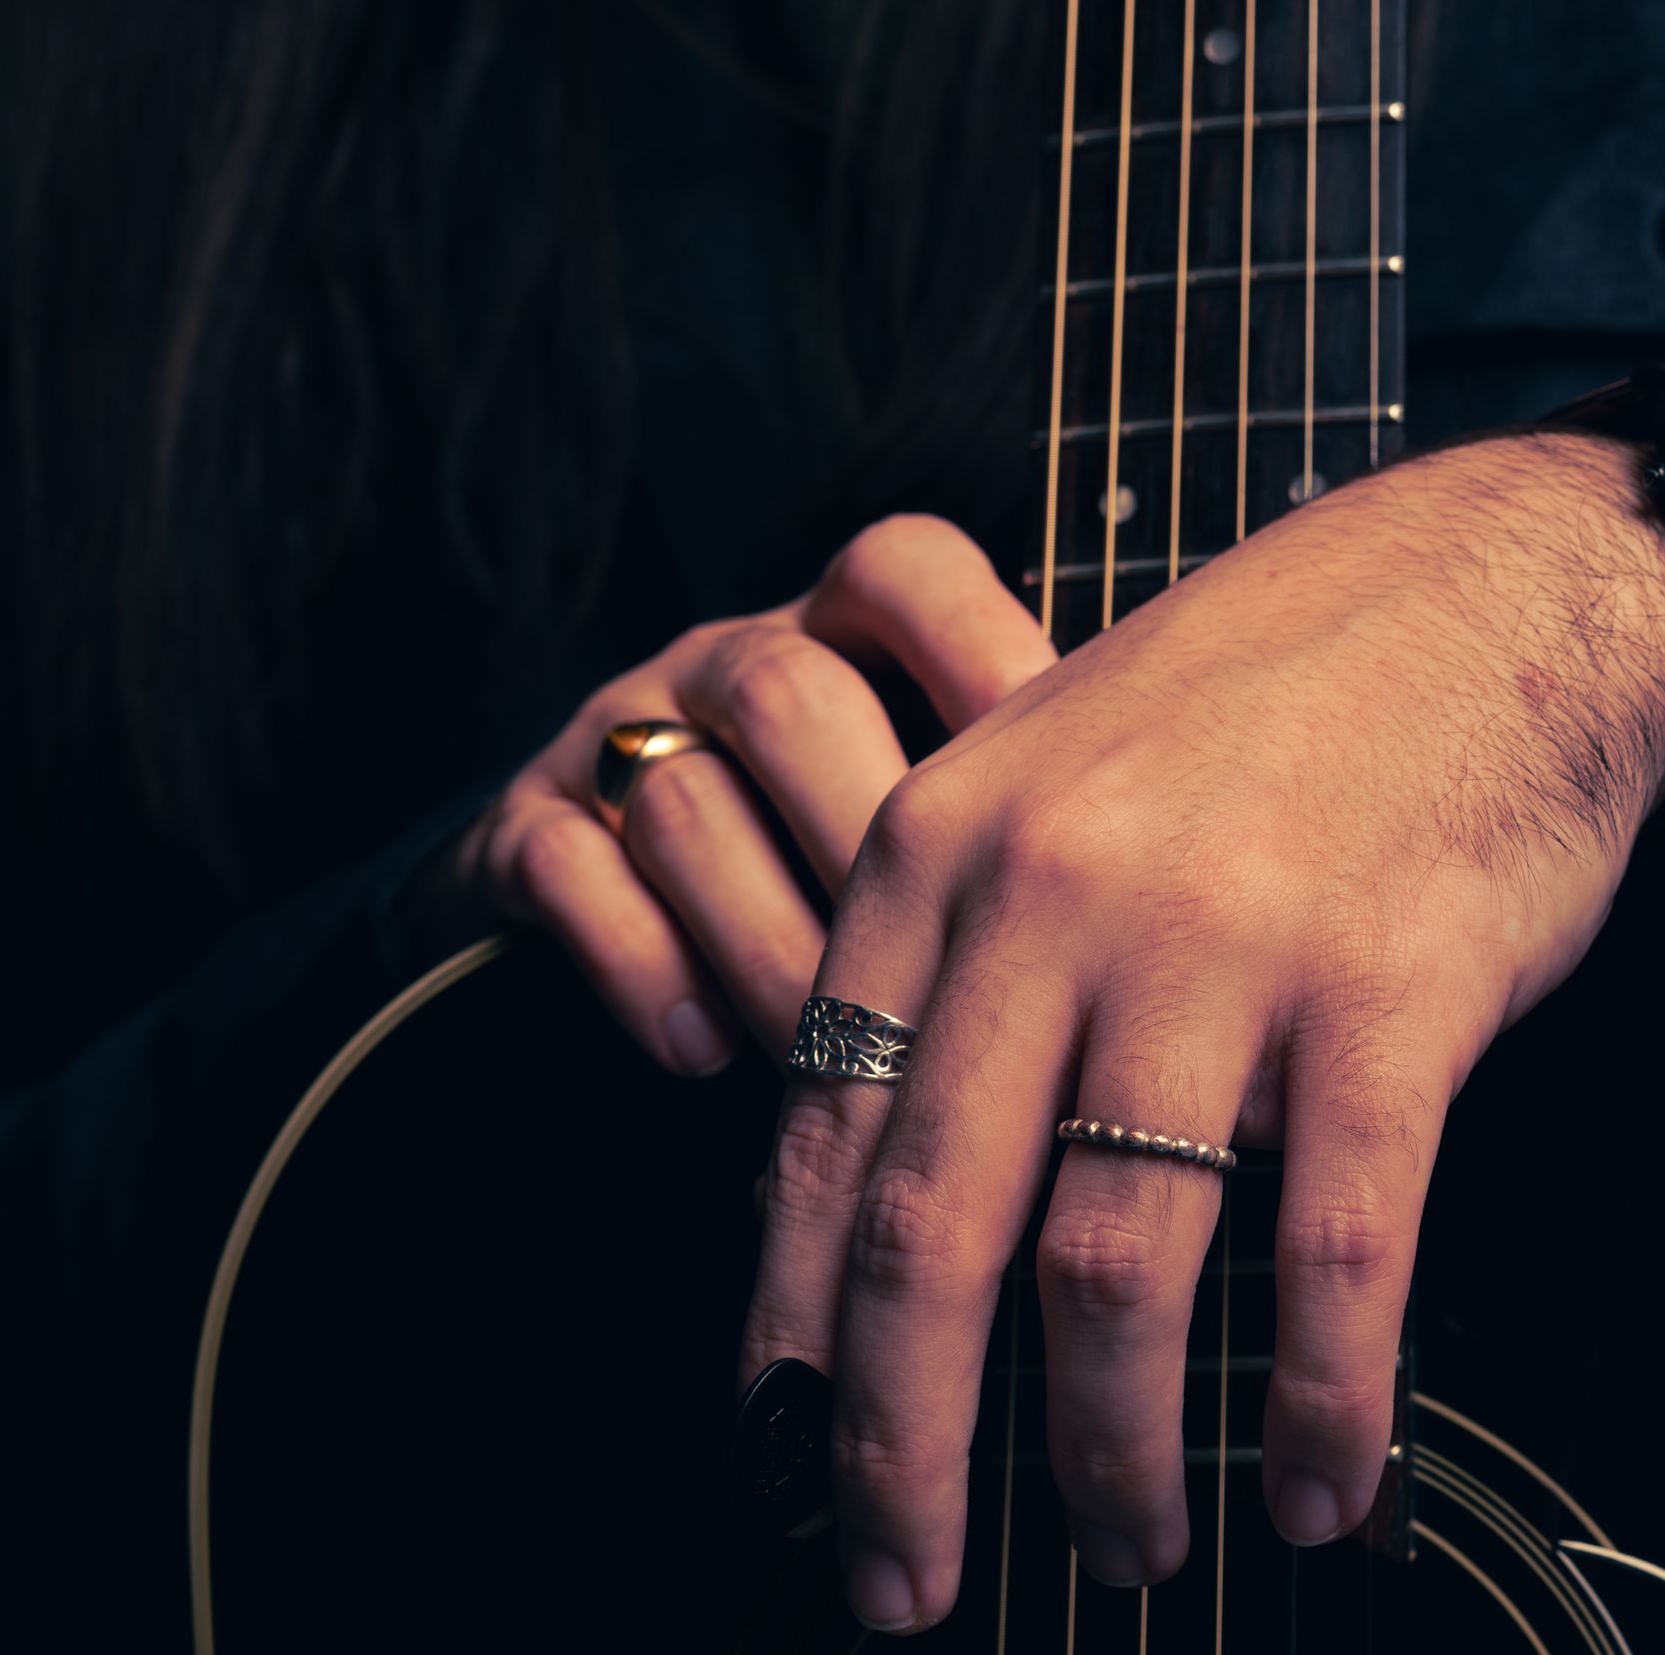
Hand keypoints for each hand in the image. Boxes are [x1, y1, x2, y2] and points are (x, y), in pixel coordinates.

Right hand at [424, 518, 1056, 1074]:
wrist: (603, 930)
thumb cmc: (833, 900)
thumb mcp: (933, 843)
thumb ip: (1013, 848)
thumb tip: (1145, 953)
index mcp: (836, 634)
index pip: (900, 572)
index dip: (978, 656)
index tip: (1061, 778)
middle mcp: (723, 665)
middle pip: (791, 700)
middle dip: (868, 858)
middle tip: (954, 999)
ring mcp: (614, 740)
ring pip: (684, 797)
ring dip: (768, 944)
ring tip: (840, 1072)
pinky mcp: (519, 832)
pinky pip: (567, 871)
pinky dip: (642, 966)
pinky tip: (704, 1052)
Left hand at [739, 434, 1664, 1630]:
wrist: (1495, 587)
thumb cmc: (1261, 719)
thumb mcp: (1042, 794)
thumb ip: (947, 982)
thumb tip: (871, 1222)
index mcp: (936, 862)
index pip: (818, 1148)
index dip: (792, 1346)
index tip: (783, 1481)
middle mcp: (1050, 904)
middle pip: (933, 1237)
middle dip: (905, 1454)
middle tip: (900, 1594)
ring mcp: (1218, 948)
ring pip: (1117, 1270)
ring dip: (1112, 1454)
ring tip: (1129, 1554)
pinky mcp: (1387, 993)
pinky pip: (1332, 1253)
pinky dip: (1318, 1404)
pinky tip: (1313, 1494)